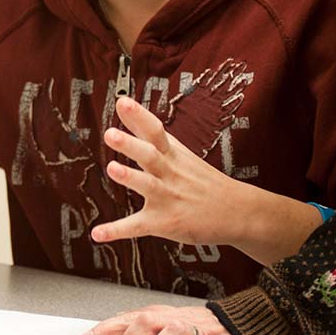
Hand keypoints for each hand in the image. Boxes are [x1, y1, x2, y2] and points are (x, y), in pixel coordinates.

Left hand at [80, 304, 248, 334]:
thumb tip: (115, 334)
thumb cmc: (204, 332)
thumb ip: (147, 331)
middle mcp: (180, 320)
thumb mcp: (172, 330)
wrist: (242, 329)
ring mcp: (199, 331)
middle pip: (148, 319)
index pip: (132, 316)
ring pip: (172, 330)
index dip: (108, 326)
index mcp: (167, 316)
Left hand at [92, 96, 250, 248]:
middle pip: (150, 155)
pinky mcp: (163, 222)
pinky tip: (98, 233)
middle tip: (110, 134)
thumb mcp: (181, 154)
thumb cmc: (204, 181)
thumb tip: (125, 107)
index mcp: (173, 155)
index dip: (139, 116)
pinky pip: (138, 226)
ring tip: (112, 169)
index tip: (122, 102)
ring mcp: (167, 197)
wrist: (237, 212)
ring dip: (130, 177)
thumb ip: (149, 134)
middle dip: (131, 144)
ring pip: (147, 185)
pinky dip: (117, 230)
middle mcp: (170, 173)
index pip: (155, 131)